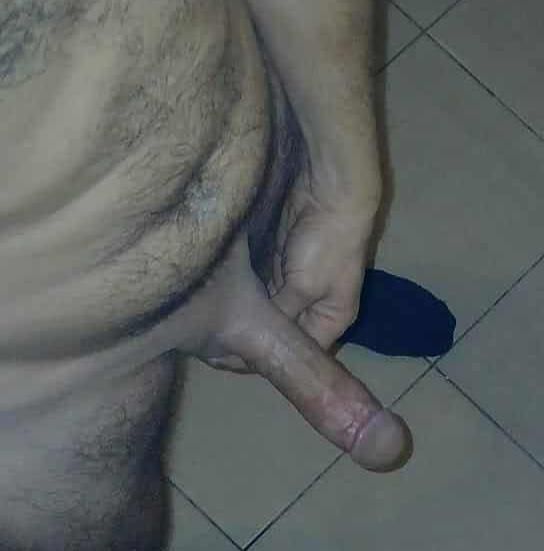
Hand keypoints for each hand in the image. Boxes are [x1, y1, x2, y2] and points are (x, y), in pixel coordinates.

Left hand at [190, 158, 410, 471]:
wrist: (330, 190)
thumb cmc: (326, 245)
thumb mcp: (303, 289)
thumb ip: (279, 316)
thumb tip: (251, 337)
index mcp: (331, 320)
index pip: (297, 352)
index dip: (265, 360)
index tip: (225, 360)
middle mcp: (313, 305)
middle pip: (279, 331)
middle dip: (250, 335)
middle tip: (208, 343)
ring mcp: (295, 282)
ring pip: (265, 308)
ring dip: (242, 312)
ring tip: (205, 322)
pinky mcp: (278, 260)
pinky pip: (256, 284)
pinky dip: (240, 290)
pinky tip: (214, 296)